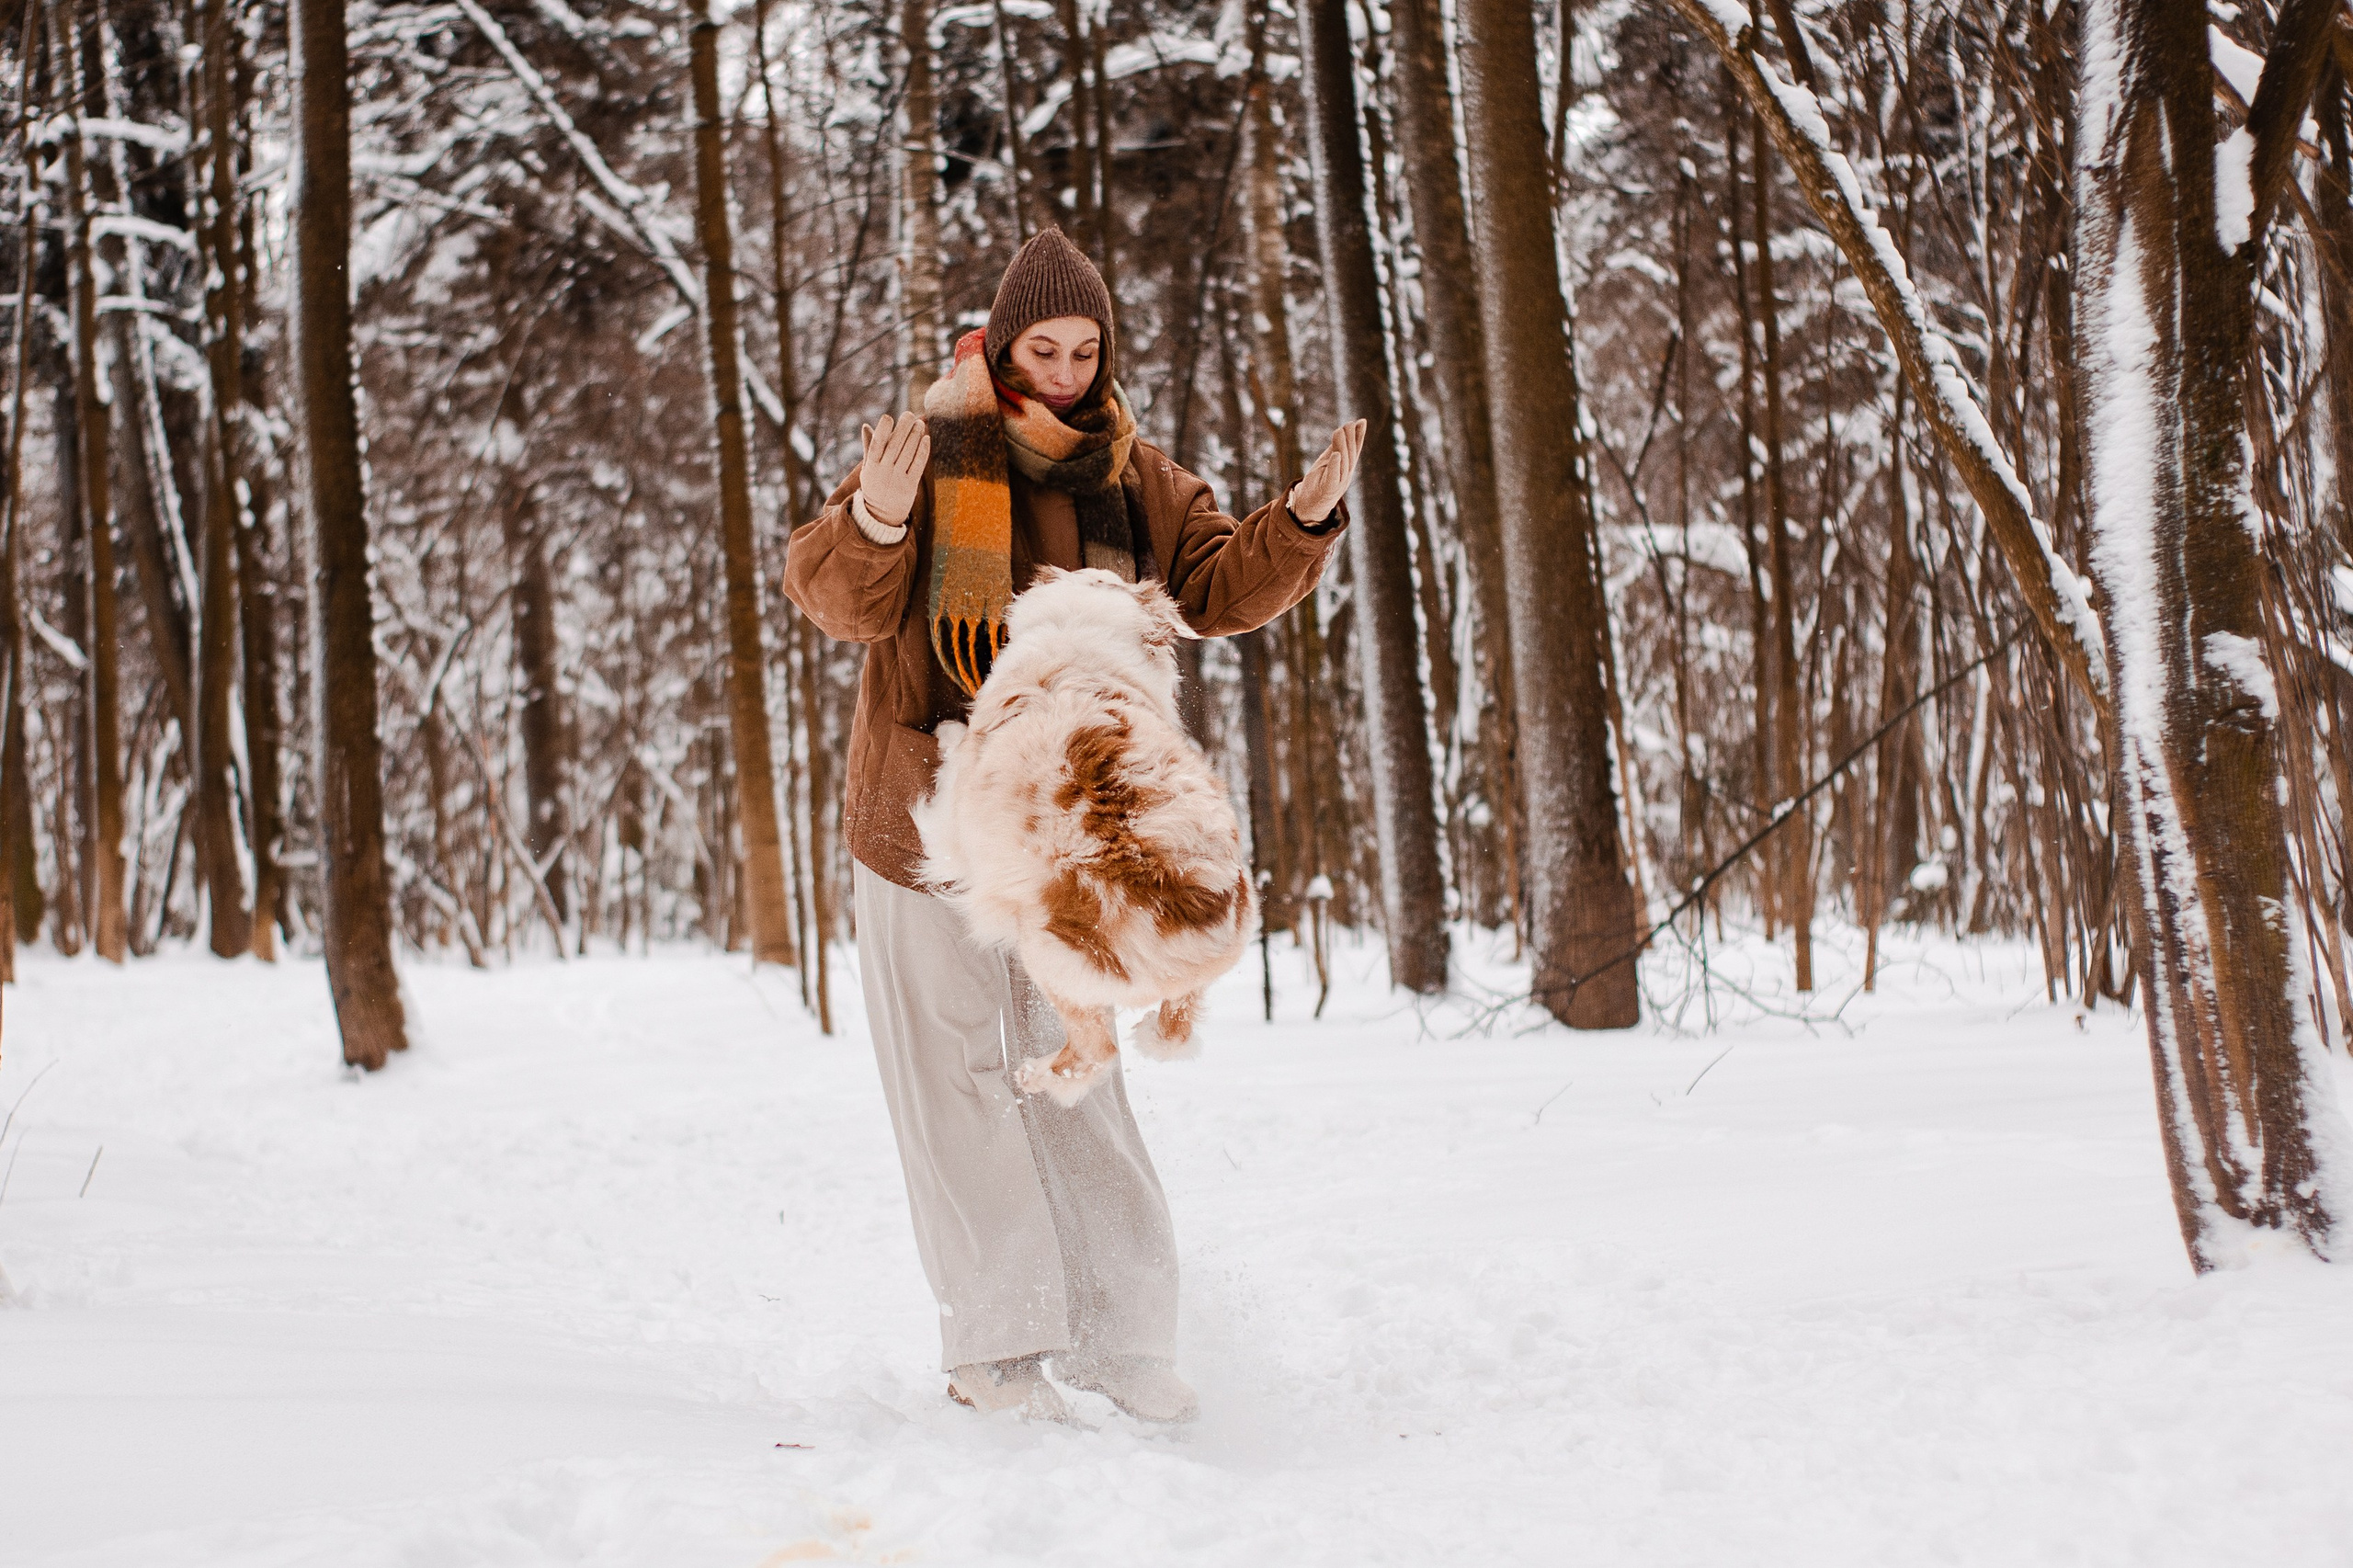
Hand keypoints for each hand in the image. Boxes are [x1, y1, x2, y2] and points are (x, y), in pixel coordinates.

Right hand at [857, 411, 930, 526]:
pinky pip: (918, 466)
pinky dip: (922, 451)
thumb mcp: (868, 468)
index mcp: (872, 465)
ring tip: (919, 423)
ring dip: (915, 437)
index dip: (882, 431)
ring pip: (907, 454)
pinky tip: (926, 439)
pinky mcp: (910, 486)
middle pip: (895, 447)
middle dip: (903, 429)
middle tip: (909, 414)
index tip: (888, 417)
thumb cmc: (875, 485)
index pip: (877, 446)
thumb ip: (869, 447)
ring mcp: (897, 479)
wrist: (881, 515)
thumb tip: (865, 426)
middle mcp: (884, 471)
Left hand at [1287, 419, 1365, 522]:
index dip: (1359, 436)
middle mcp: (1346, 474)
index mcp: (1347, 467)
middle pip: (1350, 454)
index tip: (1361, 422)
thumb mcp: (1328, 460)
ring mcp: (1339, 483)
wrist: (1310, 505)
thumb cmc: (1320, 480)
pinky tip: (1336, 455)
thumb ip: (1337, 445)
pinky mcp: (1329, 489)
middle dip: (1350, 438)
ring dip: (1342, 446)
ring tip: (1339, 432)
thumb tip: (1345, 428)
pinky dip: (1335, 465)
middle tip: (1347, 424)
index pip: (1355, 450)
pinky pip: (1333, 476)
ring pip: (1343, 463)